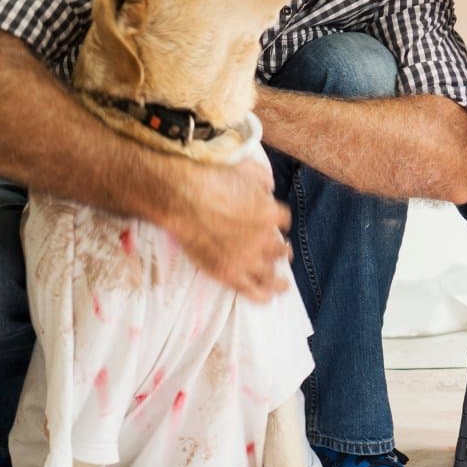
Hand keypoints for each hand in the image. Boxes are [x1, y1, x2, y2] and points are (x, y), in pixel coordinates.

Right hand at [162, 156, 292, 299]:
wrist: (183, 197)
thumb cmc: (212, 177)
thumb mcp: (245, 168)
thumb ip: (261, 178)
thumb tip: (267, 185)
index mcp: (271, 212)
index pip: (284, 220)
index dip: (279, 222)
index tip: (276, 223)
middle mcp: (264, 238)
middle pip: (281, 249)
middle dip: (282, 250)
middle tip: (282, 253)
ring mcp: (247, 258)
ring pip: (271, 274)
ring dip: (278, 279)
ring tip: (282, 284)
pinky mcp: (228, 272)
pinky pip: (251, 290)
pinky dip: (261, 295)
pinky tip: (267, 298)